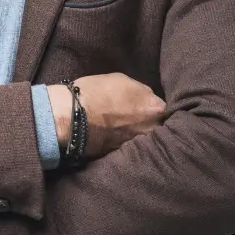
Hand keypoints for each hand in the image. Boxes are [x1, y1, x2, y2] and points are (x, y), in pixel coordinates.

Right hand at [47, 72, 166, 158]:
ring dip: (136, 132)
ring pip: (142, 137)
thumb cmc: (97, 92)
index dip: (151, 106)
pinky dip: (123, 141)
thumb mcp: (122, 80)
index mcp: (155, 108)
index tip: (143, 105)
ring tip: (122, 126)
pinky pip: (128, 146)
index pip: (161, 108)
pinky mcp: (123, 154)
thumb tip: (144, 99)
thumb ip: (140, 91)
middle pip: (156, 125)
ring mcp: (138, 144)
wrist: (73, 116)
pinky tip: (113, 134)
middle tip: (134, 117)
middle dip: (148, 122)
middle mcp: (152, 129)